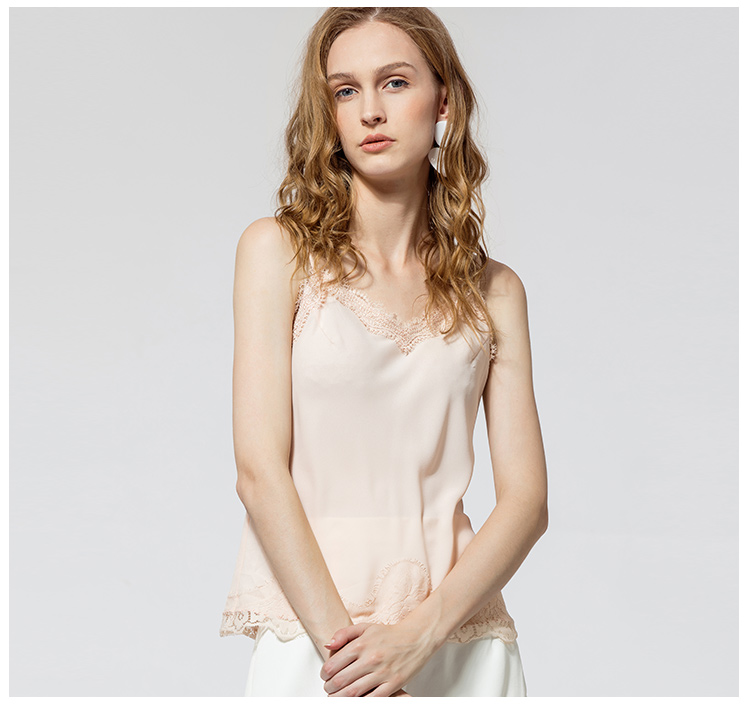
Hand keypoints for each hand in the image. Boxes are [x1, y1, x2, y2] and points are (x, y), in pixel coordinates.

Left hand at [320, 621, 437, 696]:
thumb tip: (328, 645)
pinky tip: (355, 700)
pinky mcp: (393, 684)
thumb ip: (344, 633)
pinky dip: (359, 702)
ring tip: (337, 697)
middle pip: (340, 681)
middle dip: (329, 688)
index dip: (324, 673)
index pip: (334, 664)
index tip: (325, 675)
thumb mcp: (365, 627)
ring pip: (353, 692)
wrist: (416, 638)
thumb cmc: (390, 634)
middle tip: (329, 688)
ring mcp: (382, 673)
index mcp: (361, 644)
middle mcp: (370, 658)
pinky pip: (372, 698)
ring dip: (340, 697)